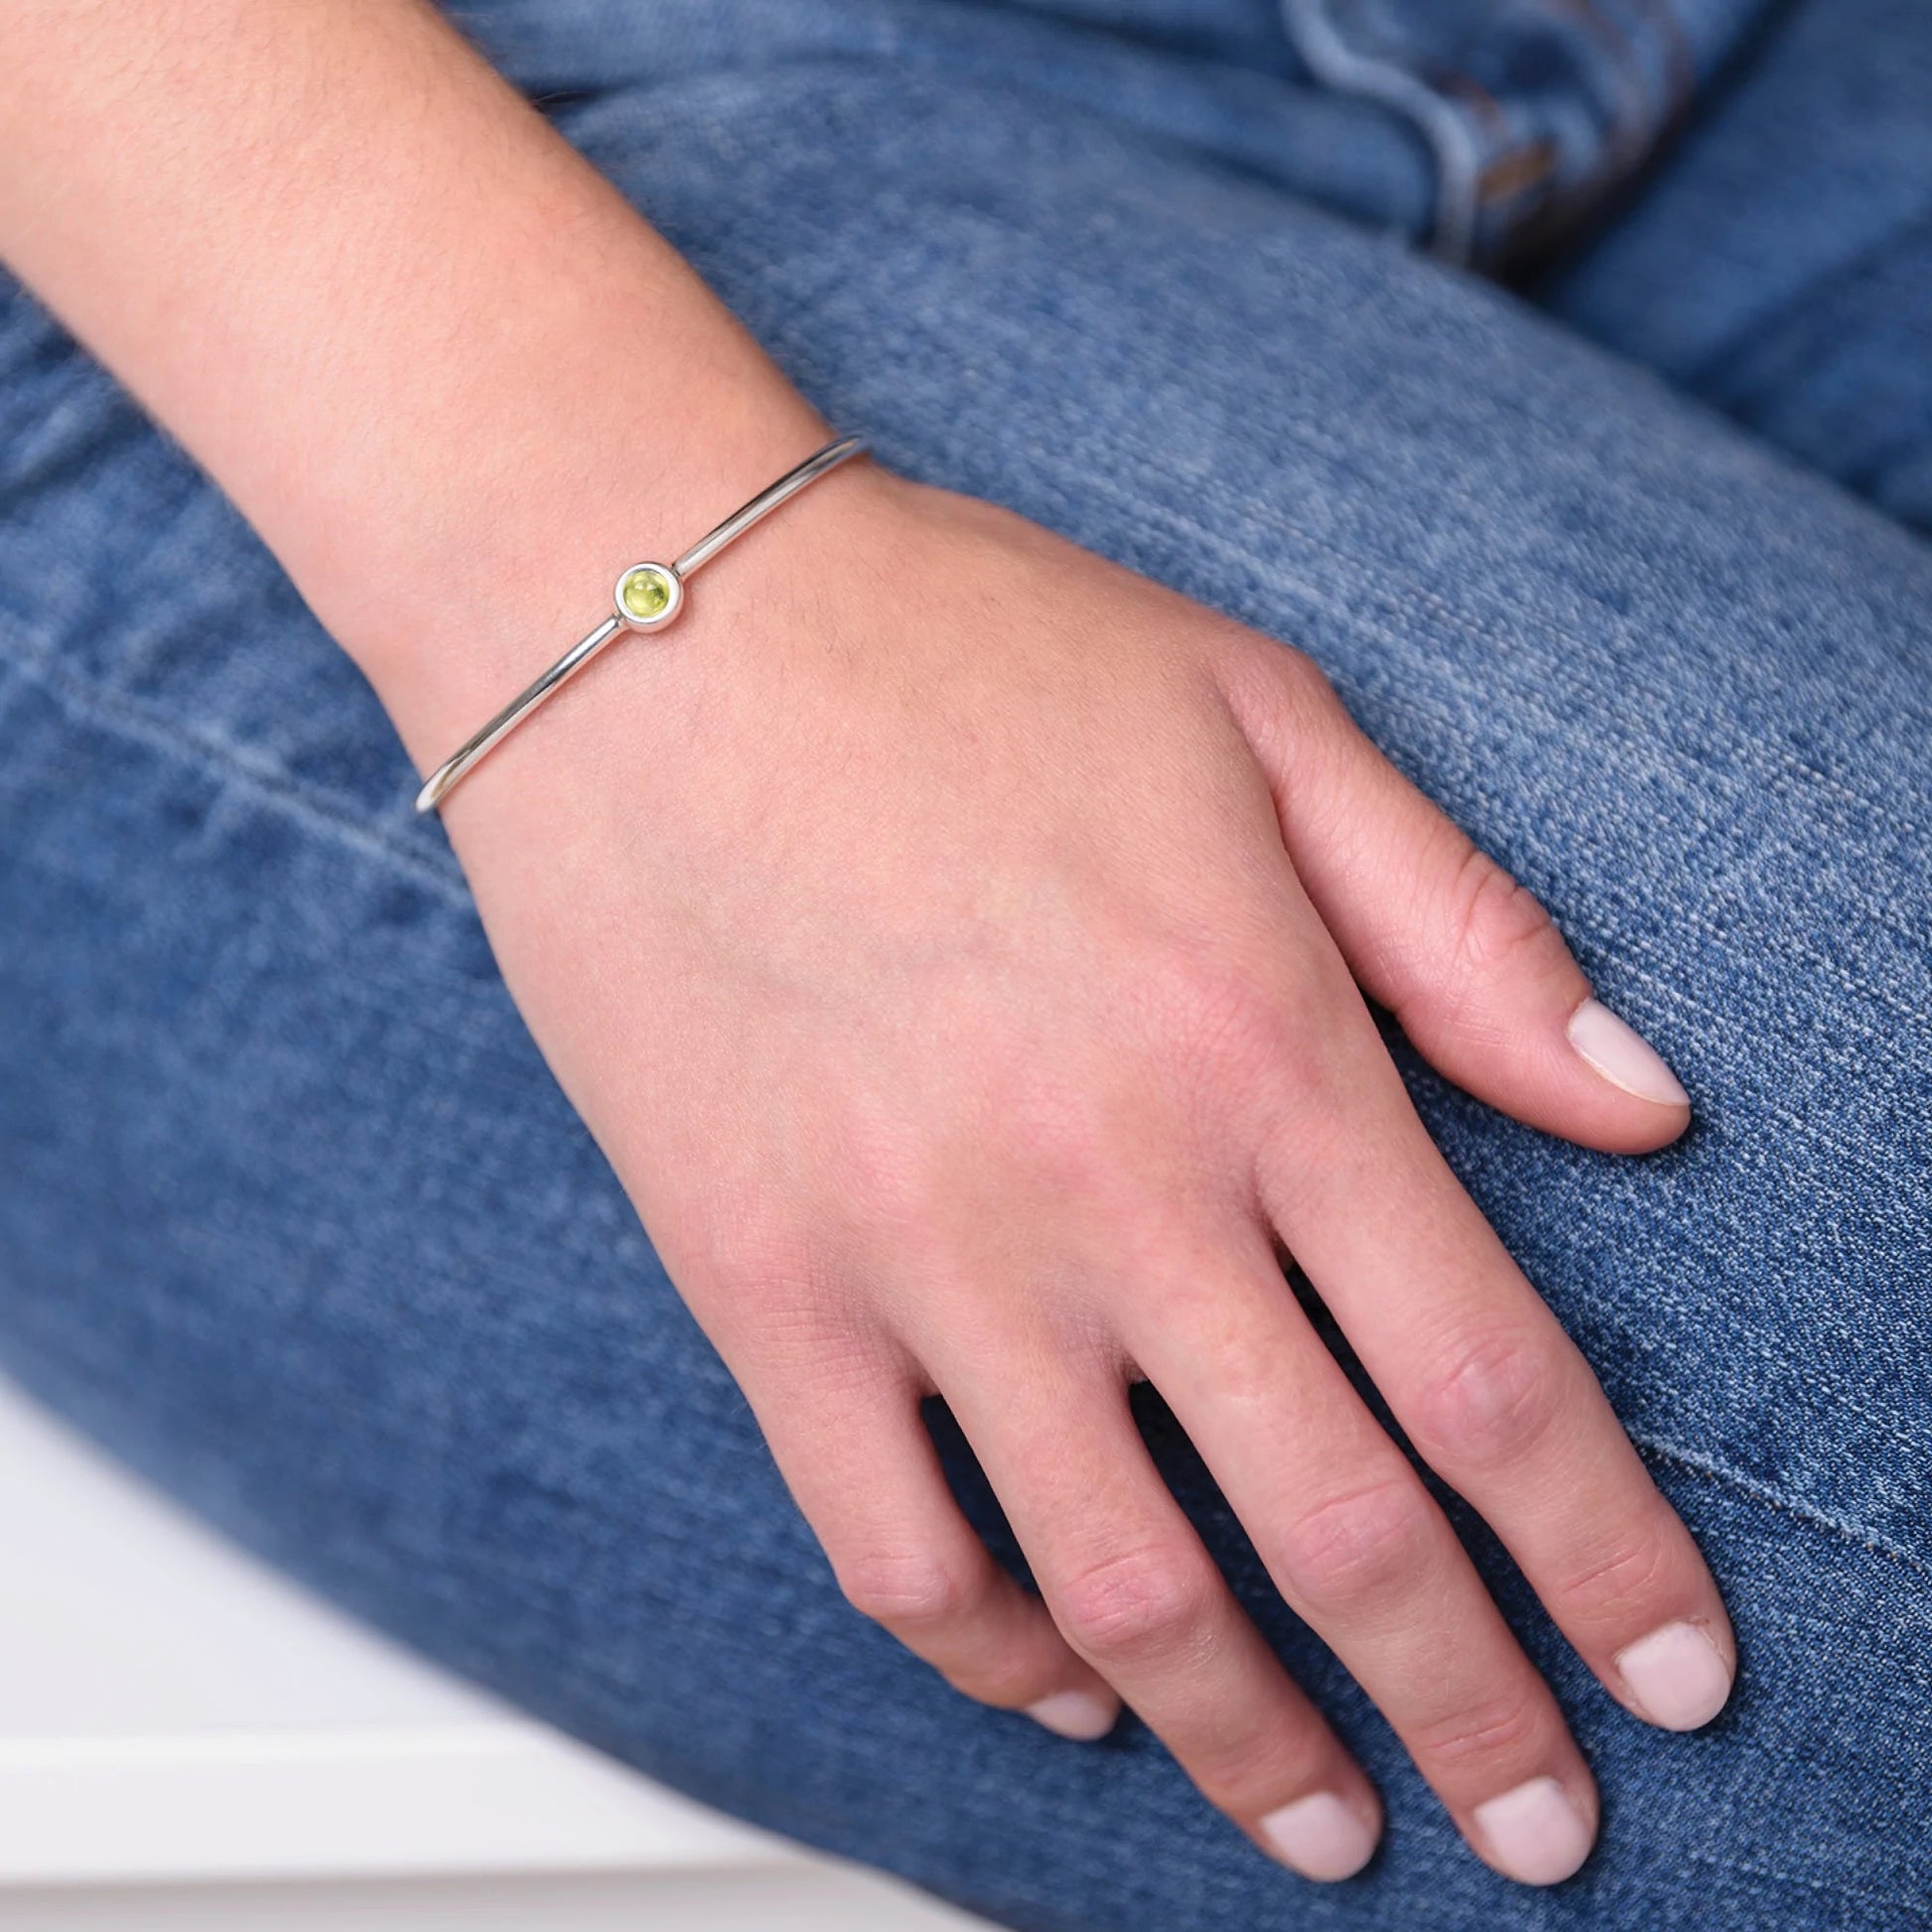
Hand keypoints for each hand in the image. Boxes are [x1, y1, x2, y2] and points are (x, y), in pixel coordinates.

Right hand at [429, 462, 1733, 1887]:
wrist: (648, 627)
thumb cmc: (967, 649)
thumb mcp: (1265, 719)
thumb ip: (1465, 929)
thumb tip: (1642, 1107)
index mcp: (1258, 1041)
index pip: (1490, 1379)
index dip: (1607, 1559)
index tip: (1672, 1678)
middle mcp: (1106, 1184)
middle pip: (1336, 1532)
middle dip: (1471, 1712)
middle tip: (1538, 1826)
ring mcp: (915, 1253)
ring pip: (1118, 1594)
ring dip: (1245, 1746)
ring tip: (1322, 1824)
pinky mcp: (757, 1284)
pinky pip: (890, 1547)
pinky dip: (995, 1664)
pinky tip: (1067, 1692)